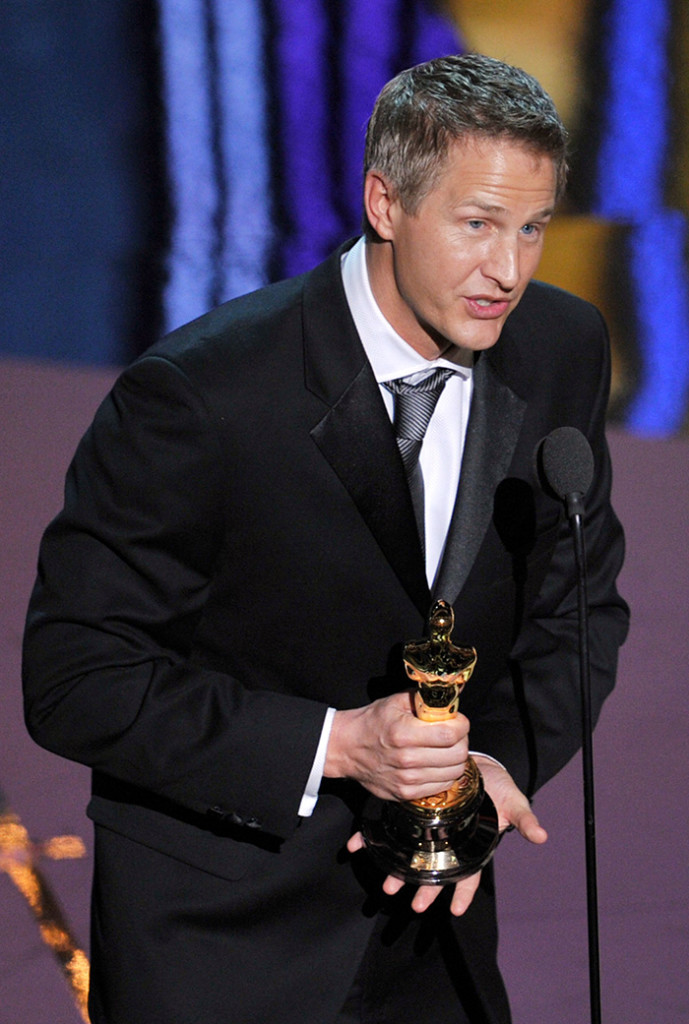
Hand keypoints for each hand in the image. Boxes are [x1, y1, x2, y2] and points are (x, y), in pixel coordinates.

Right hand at [324, 691, 469, 803]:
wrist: (347, 748)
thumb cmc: (372, 722)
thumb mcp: (396, 702)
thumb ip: (425, 699)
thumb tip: (451, 698)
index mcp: (404, 733)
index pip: (450, 734)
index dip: (462, 725)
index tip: (458, 721)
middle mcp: (407, 759)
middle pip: (457, 755)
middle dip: (462, 741)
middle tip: (454, 734)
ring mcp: (407, 780)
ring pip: (453, 772)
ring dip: (455, 759)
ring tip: (445, 749)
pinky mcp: (406, 794)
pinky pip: (442, 786)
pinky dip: (445, 774)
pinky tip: (435, 763)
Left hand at [346, 755, 547, 915]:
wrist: (475, 759)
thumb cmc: (496, 786)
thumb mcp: (512, 801)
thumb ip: (524, 819)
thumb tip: (541, 837)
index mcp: (470, 844)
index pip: (468, 874)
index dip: (462, 892)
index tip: (455, 910)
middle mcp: (446, 840)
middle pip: (434, 870)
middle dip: (424, 887)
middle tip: (413, 904)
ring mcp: (426, 827)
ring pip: (410, 853)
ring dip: (397, 869)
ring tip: (386, 883)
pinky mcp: (410, 809)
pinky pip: (388, 826)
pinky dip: (371, 836)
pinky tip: (357, 843)